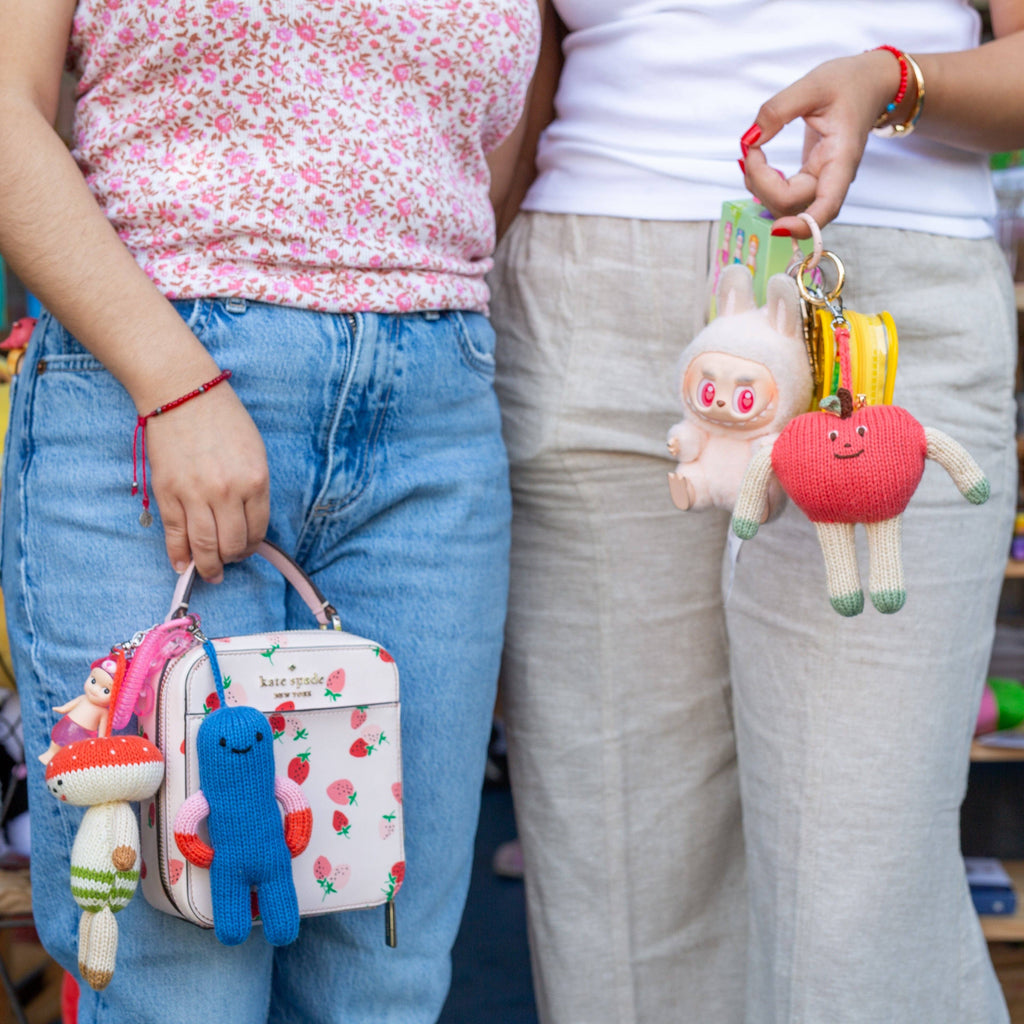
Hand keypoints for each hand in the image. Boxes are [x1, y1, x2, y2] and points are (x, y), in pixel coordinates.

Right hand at [144, 384, 269, 581]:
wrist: (182, 393)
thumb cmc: (223, 419)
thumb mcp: (254, 452)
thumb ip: (253, 489)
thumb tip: (246, 523)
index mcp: (255, 481)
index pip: (257, 530)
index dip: (252, 546)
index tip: (246, 549)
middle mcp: (226, 492)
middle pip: (231, 544)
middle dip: (231, 559)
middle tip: (228, 563)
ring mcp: (195, 494)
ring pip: (203, 546)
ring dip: (207, 567)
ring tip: (210, 573)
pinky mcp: (167, 493)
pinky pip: (174, 534)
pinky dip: (178, 555)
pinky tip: (182, 566)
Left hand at [739, 50, 898, 237]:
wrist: (869, 84)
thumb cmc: (849, 83)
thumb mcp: (814, 84)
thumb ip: (778, 110)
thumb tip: (750, 139)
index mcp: (841, 158)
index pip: (826, 207)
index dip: (802, 225)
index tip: (776, 227)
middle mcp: (831, 178)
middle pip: (791, 205)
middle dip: (760, 183)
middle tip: (750, 146)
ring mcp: (819, 182)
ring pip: (782, 205)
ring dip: (757, 185)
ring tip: (753, 149)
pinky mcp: (808, 180)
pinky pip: (780, 195)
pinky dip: (761, 182)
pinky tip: (756, 159)